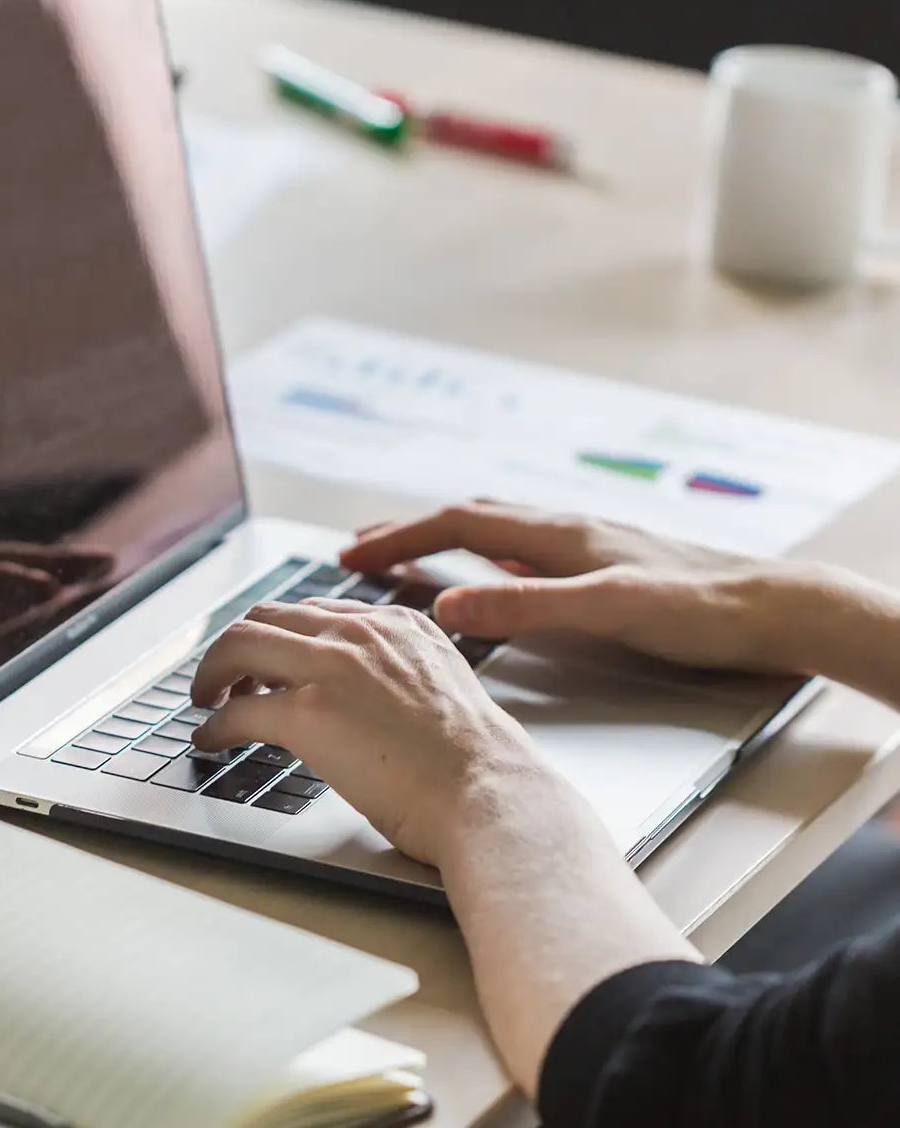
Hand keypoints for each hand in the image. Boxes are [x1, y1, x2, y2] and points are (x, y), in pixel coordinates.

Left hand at [190, 598, 573, 868]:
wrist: (489, 793)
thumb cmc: (477, 764)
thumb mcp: (443, 688)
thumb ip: (401, 676)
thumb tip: (369, 701)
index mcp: (397, 624)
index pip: (315, 612)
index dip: (280, 635)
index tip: (265, 660)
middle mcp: (360, 633)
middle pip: (268, 616)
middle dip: (237, 646)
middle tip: (223, 678)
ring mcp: (331, 668)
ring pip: (239, 645)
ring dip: (212, 673)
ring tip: (208, 700)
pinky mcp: (307, 713)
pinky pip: (236, 710)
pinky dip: (214, 725)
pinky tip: (210, 741)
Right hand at [340, 501, 849, 676]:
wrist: (776, 609)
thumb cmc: (702, 608)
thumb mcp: (608, 610)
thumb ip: (526, 606)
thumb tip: (450, 604)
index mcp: (560, 533)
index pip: (458, 523)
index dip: (399, 537)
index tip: (351, 555)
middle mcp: (567, 530)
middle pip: (468, 517)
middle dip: (408, 531)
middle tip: (358, 549)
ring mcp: (585, 547)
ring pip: (495, 532)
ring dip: (443, 540)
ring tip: (406, 555)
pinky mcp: (604, 568)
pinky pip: (524, 554)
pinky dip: (485, 558)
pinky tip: (491, 577)